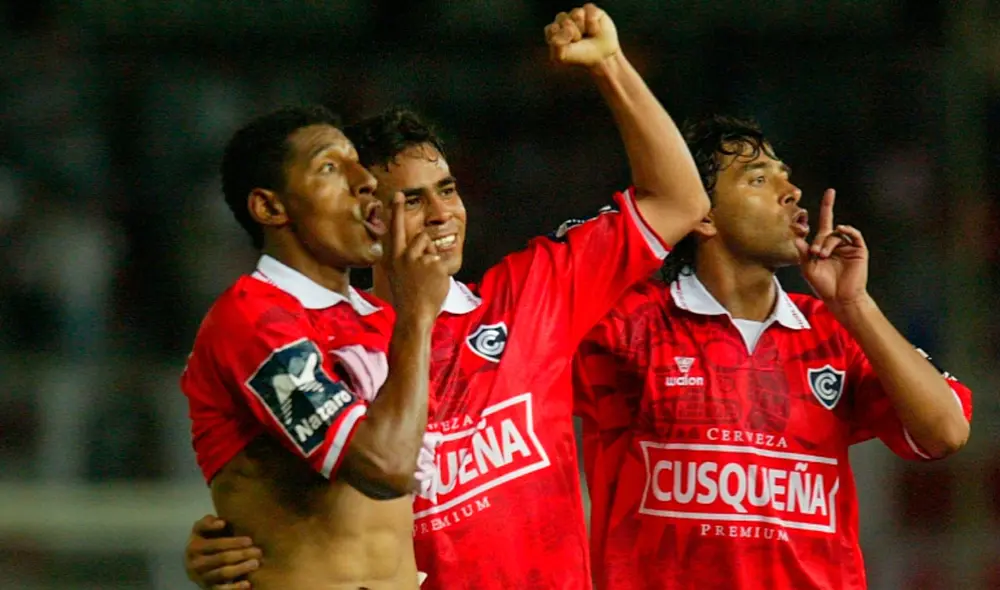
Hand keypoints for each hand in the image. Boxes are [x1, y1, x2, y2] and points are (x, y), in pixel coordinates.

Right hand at [184, 515, 261, 589]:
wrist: (194, 560)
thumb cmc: (206, 538)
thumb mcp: (202, 528)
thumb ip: (208, 522)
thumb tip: (221, 522)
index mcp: (194, 546)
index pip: (215, 544)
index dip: (233, 542)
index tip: (250, 540)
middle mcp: (194, 563)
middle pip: (221, 559)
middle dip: (241, 555)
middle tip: (258, 551)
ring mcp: (200, 578)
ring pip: (222, 574)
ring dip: (241, 569)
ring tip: (256, 563)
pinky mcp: (207, 588)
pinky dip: (234, 588)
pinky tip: (248, 583)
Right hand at [384, 193, 449, 321]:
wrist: (414, 314)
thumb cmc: (408, 296)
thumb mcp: (398, 273)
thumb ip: (406, 258)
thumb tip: (422, 244)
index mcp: (393, 257)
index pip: (395, 229)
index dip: (397, 211)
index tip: (398, 194)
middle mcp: (404, 255)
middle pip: (423, 236)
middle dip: (428, 245)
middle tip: (427, 246)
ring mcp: (420, 260)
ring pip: (434, 249)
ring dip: (434, 259)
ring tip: (428, 278)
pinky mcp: (435, 265)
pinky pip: (445, 261)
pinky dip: (444, 271)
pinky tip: (435, 283)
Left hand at [544, 4, 619, 68]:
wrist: (602, 56)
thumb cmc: (580, 56)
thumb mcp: (563, 57)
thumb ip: (556, 45)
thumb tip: (566, 29)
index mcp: (553, 30)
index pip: (552, 29)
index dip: (562, 39)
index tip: (568, 47)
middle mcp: (563, 20)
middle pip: (564, 20)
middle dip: (574, 34)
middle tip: (579, 42)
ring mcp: (577, 13)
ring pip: (577, 14)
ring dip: (583, 29)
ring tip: (587, 35)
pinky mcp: (590, 10)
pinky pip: (590, 12)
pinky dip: (593, 25)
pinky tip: (594, 30)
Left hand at [796, 189, 869, 306]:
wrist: (840, 298)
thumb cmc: (823, 285)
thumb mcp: (807, 268)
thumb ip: (802, 252)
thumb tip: (795, 236)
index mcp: (823, 245)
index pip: (824, 222)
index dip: (827, 207)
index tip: (830, 192)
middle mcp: (836, 243)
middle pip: (826, 230)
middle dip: (819, 241)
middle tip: (815, 254)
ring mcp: (847, 246)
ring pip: (836, 234)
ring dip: (828, 243)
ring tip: (823, 256)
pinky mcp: (858, 250)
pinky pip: (853, 234)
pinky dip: (847, 230)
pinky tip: (841, 230)